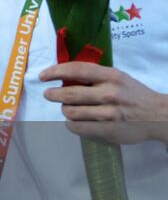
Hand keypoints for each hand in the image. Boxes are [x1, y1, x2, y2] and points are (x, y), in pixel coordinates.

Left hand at [40, 62, 167, 144]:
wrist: (158, 116)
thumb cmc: (133, 94)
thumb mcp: (118, 78)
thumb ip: (95, 76)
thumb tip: (63, 75)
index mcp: (111, 76)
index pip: (76, 70)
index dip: (55, 71)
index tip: (43, 76)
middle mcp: (110, 93)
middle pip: (69, 94)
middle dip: (53, 94)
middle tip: (49, 94)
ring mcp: (109, 114)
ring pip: (71, 112)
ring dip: (65, 109)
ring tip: (68, 108)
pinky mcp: (108, 130)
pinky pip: (77, 128)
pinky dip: (71, 124)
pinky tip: (74, 121)